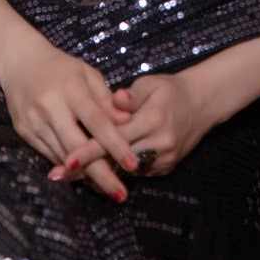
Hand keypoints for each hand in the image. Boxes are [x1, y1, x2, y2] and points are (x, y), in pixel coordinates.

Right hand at [0, 36, 139, 201]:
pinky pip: (50, 155)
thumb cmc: (61, 69)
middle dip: (100, 173)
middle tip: (121, 194)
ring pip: (63, 156)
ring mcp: (34, 121)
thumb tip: (127, 123)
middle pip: (77, 147)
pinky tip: (84, 176)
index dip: (115, 145)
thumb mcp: (87, 75)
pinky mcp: (24, 132)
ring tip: (108, 188)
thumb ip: (106, 100)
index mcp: (71, 89)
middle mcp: (50, 107)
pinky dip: (68, 167)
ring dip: (86, 175)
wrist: (19, 63)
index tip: (133, 165)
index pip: (97, 121)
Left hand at [46, 71, 209, 182]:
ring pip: (125, 172)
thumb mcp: (150, 84)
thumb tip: (114, 100)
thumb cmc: (170, 90)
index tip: (67, 160)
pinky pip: (136, 173)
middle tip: (57, 175)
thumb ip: (130, 96)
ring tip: (68, 176)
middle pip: (116, 161)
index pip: (114, 138)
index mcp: (153, 119)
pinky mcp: (166, 169)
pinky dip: (116, 172)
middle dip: (86, 170)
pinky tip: (94, 173)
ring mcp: (164, 159)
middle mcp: (159, 143)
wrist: (202, 104)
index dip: (89, 150)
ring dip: (97, 174)